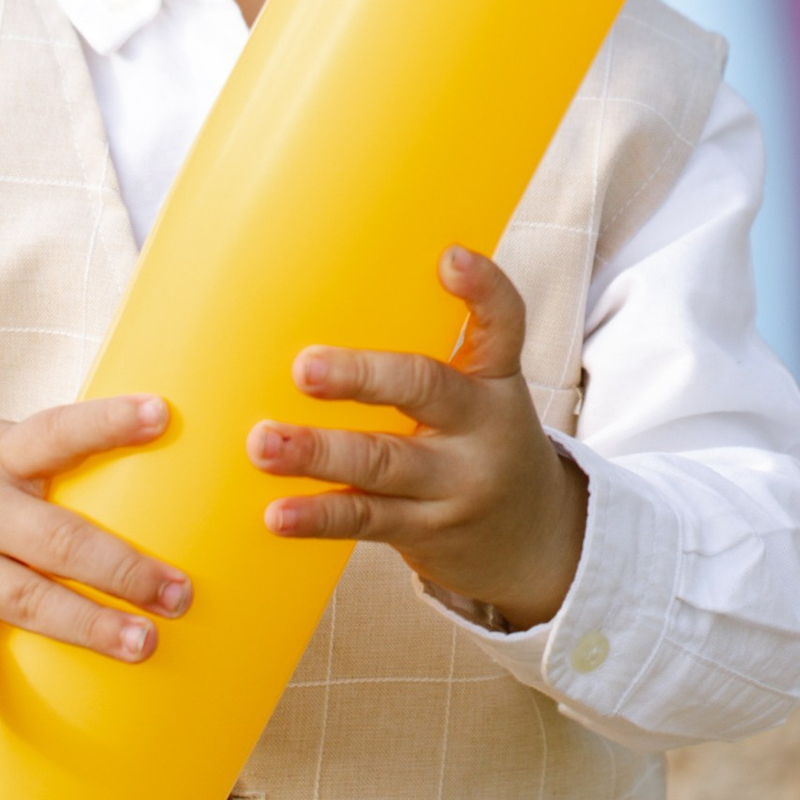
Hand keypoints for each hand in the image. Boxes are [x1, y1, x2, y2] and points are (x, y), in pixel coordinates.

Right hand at [0, 398, 188, 756]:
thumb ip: (50, 458)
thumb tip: (154, 463)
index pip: (56, 432)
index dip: (108, 423)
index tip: (162, 414)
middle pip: (54, 539)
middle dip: (119, 568)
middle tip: (179, 593)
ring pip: (24, 601)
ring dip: (83, 626)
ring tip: (142, 644)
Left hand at [247, 249, 585, 629]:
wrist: (534, 542)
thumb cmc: (480, 442)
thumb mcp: (479, 394)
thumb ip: (425, 355)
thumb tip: (326, 298)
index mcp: (495, 378)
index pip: (503, 324)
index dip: (483, 290)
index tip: (450, 258)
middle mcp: (482, 427)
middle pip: (426, 390)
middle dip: (362, 378)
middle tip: (304, 368)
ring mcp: (455, 484)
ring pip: (383, 461)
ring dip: (319, 452)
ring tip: (265, 443)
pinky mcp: (425, 530)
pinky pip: (367, 519)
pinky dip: (319, 516)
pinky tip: (277, 513)